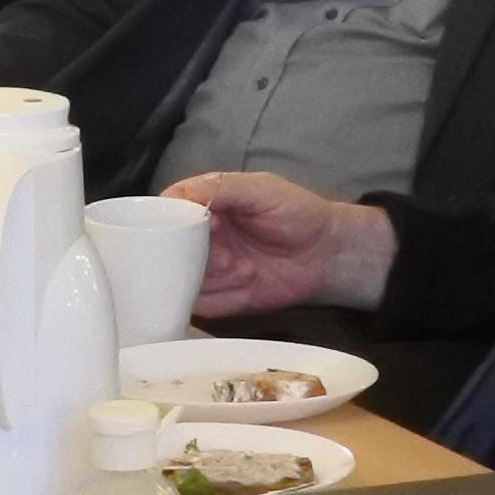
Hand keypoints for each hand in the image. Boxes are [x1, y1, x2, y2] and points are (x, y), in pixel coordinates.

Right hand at [173, 170, 390, 315]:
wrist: (328, 254)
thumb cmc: (298, 213)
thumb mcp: (260, 190)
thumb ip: (220, 188)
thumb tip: (178, 194)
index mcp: (204, 206)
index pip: (168, 211)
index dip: (167, 219)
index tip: (180, 225)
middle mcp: (200, 240)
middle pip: (166, 249)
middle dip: (183, 253)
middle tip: (215, 251)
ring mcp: (209, 271)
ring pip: (177, 278)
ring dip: (197, 278)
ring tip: (235, 267)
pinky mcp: (220, 299)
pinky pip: (197, 306)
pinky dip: (203, 303)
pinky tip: (226, 291)